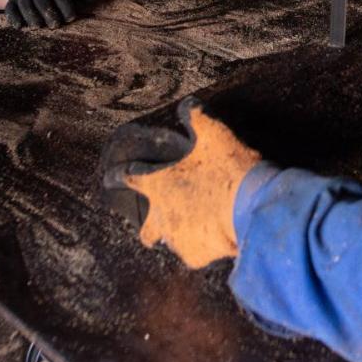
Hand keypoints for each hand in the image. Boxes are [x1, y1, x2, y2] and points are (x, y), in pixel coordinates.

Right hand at [5, 0, 78, 28]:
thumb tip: (93, 1)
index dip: (66, 5)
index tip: (71, 18)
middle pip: (42, 0)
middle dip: (49, 13)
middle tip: (55, 25)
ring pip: (25, 5)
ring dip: (31, 16)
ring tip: (38, 26)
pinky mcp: (11, 0)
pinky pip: (10, 9)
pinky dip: (14, 18)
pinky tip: (20, 26)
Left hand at [110, 99, 261, 268]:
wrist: (251, 209)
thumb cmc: (227, 169)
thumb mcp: (213, 133)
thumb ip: (195, 116)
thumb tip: (187, 105)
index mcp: (159, 185)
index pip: (128, 178)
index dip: (118, 176)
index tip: (110, 178)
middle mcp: (161, 217)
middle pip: (146, 231)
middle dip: (150, 228)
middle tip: (164, 218)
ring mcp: (178, 240)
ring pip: (173, 240)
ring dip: (183, 233)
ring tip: (203, 223)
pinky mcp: (196, 256)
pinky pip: (196, 252)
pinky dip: (205, 244)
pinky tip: (219, 234)